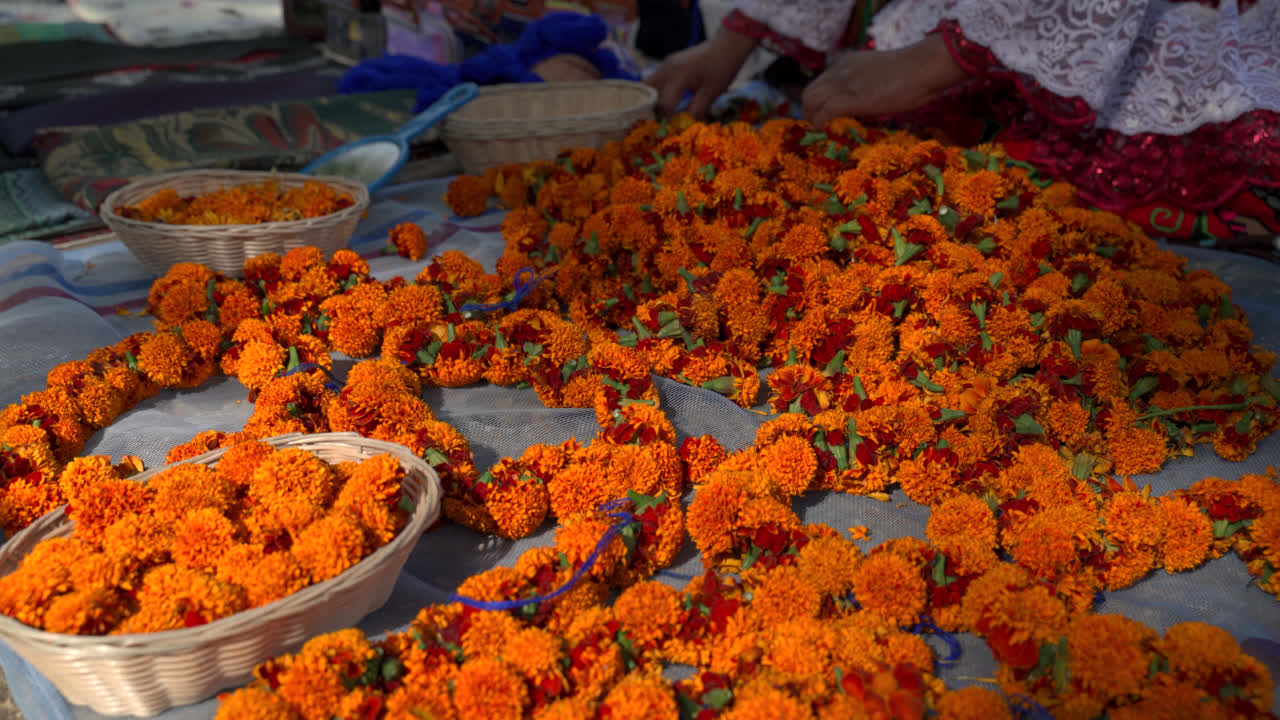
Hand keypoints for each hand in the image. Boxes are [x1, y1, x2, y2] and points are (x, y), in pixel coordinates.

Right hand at [645, 28, 758, 119]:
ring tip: (664, 113)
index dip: (666, 120)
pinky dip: (659, 92)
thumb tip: (685, 127)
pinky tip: (670, 101)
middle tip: (661, 121)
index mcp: (677, 76)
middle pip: (648, 92)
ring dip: (654, 99)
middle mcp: (667, 69)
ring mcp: (667, 64)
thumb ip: (696, 111)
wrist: (728, 45)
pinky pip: (658, 80)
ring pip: (650, 85)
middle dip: (652, 108)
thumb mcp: (711, 93)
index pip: (664, 105)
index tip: (671, 130)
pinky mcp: (670, 64)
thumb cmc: (722, 68)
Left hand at [802, 34, 967, 128]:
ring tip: (819, 133)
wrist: (923, 66)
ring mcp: (844, 84)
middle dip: (809, 112)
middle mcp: (839, 70)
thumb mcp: (880, 74)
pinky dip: (820, 123)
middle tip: (816, 128)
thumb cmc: (913, 71)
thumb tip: (865, 102)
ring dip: (812, 119)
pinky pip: (825, 112)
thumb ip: (866, 84)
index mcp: (846, 63)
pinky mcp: (852, 99)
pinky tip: (825, 131)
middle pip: (810, 93)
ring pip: (811, 101)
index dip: (817, 101)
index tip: (821, 116)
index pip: (820, 83)